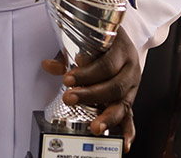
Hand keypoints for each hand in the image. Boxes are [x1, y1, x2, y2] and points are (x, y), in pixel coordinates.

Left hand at [40, 28, 140, 149]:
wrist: (118, 39)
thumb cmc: (100, 41)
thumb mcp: (82, 42)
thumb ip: (65, 56)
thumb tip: (48, 66)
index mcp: (120, 50)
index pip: (105, 64)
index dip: (87, 73)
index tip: (68, 78)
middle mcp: (130, 67)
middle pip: (114, 85)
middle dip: (91, 95)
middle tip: (70, 98)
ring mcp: (132, 84)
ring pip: (123, 102)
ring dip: (108, 116)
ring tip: (94, 126)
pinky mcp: (130, 98)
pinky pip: (131, 116)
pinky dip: (128, 130)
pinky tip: (124, 141)